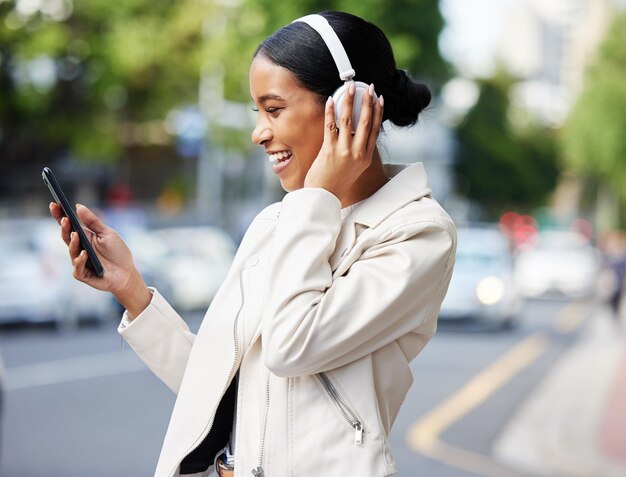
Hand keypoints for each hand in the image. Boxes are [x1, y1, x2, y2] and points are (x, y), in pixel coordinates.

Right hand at [49, 202, 150, 316]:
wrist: (126, 273)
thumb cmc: (117, 252)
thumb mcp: (107, 233)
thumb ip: (93, 222)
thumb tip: (78, 206)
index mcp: (83, 237)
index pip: (68, 224)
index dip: (59, 215)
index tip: (54, 203)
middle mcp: (78, 248)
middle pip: (66, 236)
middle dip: (64, 227)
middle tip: (64, 218)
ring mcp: (79, 261)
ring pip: (71, 251)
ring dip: (73, 243)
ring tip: (76, 234)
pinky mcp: (82, 274)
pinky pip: (78, 268)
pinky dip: (80, 260)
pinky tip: (84, 254)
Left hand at [304, 82, 383, 201]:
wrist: (323, 197)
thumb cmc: (336, 183)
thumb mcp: (354, 168)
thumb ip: (357, 152)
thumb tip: (355, 133)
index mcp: (365, 157)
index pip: (375, 130)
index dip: (379, 113)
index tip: (380, 99)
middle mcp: (357, 153)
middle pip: (366, 122)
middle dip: (368, 102)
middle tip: (369, 87)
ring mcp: (344, 151)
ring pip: (349, 121)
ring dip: (349, 102)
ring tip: (350, 88)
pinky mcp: (329, 150)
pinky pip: (330, 126)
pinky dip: (330, 112)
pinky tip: (330, 101)